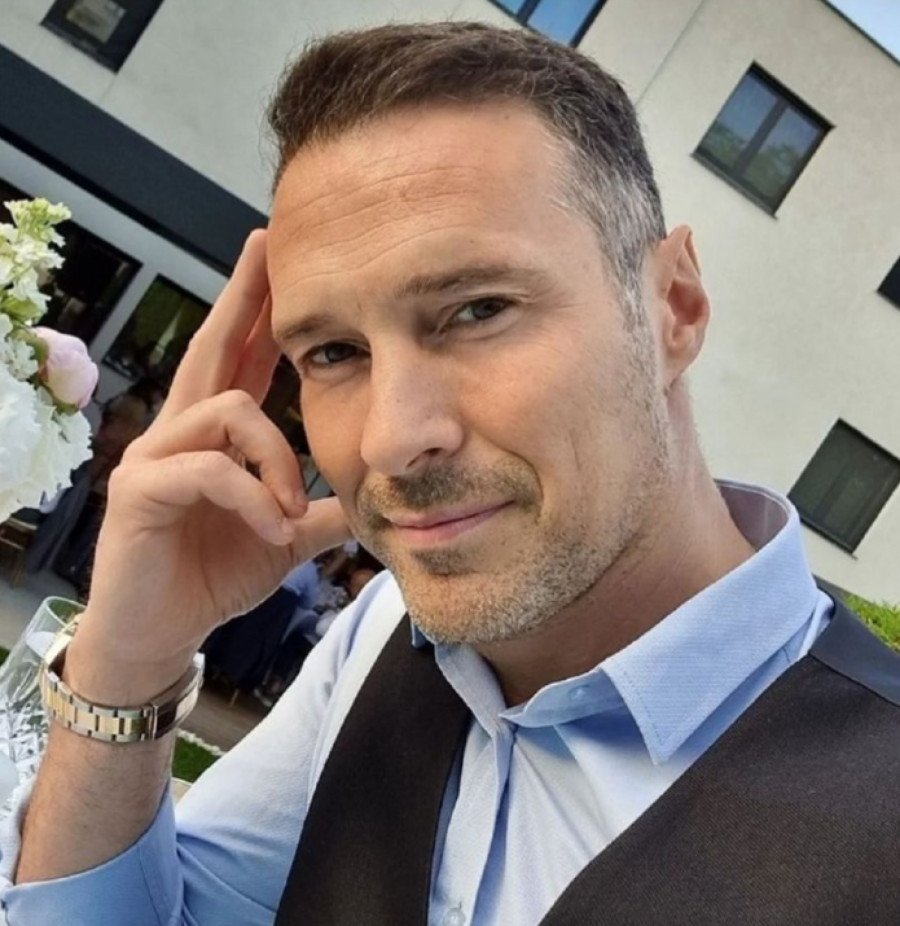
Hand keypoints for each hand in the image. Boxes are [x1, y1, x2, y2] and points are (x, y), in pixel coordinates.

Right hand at [70, 231, 350, 695]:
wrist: (164, 633)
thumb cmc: (216, 576)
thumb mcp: (284, 536)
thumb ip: (322, 511)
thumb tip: (374, 498)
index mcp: (216, 437)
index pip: (240, 360)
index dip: (260, 312)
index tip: (281, 263)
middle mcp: (180, 431)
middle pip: (212, 346)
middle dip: (242, 295)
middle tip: (264, 243)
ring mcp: (154, 456)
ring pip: (227, 411)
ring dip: (275, 458)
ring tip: (290, 510)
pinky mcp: (139, 491)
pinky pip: (206, 468)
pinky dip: (250, 496)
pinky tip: (271, 527)